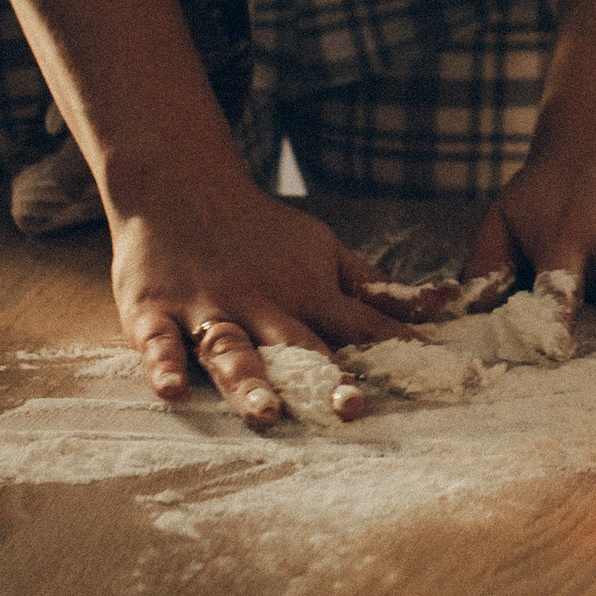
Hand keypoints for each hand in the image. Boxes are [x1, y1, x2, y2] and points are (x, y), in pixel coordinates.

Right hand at [112, 173, 418, 425]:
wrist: (180, 183)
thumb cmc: (260, 230)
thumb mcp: (323, 249)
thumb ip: (374, 288)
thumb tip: (442, 304)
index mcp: (306, 292)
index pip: (359, 324)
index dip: (395, 347)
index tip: (433, 376)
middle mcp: (261, 303)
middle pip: (295, 345)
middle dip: (321, 377)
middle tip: (348, 409)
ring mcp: (207, 307)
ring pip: (230, 348)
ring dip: (248, 380)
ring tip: (265, 411)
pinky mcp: (154, 311)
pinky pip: (159, 342)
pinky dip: (163, 365)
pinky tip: (172, 390)